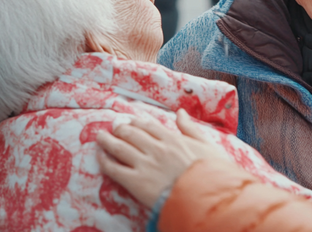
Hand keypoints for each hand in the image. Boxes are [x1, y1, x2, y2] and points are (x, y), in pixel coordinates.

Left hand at [96, 110, 227, 207]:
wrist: (205, 198)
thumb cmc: (212, 173)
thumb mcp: (207, 145)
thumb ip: (191, 128)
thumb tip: (180, 112)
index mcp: (172, 139)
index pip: (148, 125)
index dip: (136, 121)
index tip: (130, 120)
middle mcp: (156, 149)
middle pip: (131, 133)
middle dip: (120, 128)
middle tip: (114, 126)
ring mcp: (145, 165)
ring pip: (119, 147)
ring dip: (107, 140)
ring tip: (100, 136)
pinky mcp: (136, 183)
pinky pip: (114, 169)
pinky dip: (105, 161)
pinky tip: (100, 156)